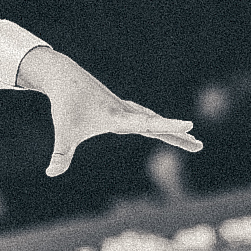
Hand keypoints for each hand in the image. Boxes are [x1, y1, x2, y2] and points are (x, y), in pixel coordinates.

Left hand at [21, 47, 202, 177]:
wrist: (63, 76)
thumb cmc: (65, 105)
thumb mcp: (63, 133)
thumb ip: (61, 154)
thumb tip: (50, 173)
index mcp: (117, 117)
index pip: (148, 123)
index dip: (168, 125)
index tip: (190, 125)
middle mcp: (125, 112)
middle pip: (157, 124)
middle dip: (178, 135)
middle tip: (200, 145)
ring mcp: (124, 108)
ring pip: (152, 119)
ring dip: (170, 130)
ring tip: (190, 140)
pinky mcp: (120, 107)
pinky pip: (144, 117)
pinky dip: (156, 123)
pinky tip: (157, 129)